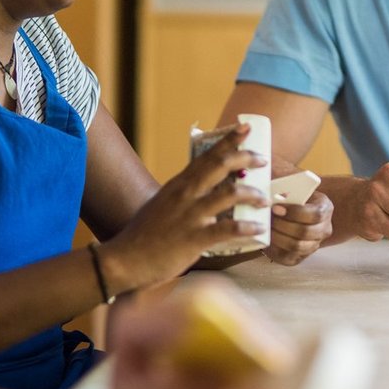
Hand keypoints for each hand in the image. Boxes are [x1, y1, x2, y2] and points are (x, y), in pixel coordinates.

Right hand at [105, 125, 268, 291]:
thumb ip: (181, 195)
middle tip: (263, 159)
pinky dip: (246, 227)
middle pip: (220, 166)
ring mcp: (190, 215)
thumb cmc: (143, 235)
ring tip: (264, 198)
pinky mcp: (194, 238)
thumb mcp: (162, 204)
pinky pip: (227, 229)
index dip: (228, 140)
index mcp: (178, 185)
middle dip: (245, 158)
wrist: (124, 260)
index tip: (245, 128)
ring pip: (228, 194)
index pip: (206, 155)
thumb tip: (200, 190)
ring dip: (251, 193)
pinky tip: (258, 228)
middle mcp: (185, 195)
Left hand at [265, 190, 332, 266]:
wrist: (298, 215)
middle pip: (305, 232)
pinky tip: (268, 238)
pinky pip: (289, 257)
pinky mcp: (301, 257)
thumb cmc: (292, 199)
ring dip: (278, 237)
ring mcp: (314, 245)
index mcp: (325, 208)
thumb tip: (270, 189)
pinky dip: (276, 248)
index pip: (315, 214)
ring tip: (266, 228)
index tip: (275, 207)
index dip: (294, 212)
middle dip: (282, 225)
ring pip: (297, 246)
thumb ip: (285, 188)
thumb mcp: (293, 189)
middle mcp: (324, 229)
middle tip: (267, 218)